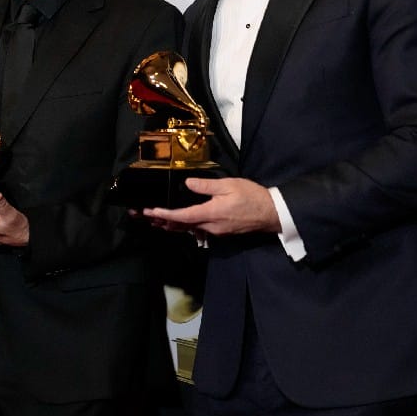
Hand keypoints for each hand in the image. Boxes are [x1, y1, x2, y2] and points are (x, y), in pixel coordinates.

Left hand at [142, 176, 279, 235]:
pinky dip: (185, 226)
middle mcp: (211, 226)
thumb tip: (188, 183)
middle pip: (182, 225)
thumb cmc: (252, 197)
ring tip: (156, 220)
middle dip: (162, 221)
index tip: (150, 211)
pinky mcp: (221, 231)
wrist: (272, 213)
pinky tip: (179, 222)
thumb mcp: (229, 185)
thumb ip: (206, 186)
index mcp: (211, 213)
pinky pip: (198, 230)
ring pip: (189, 229)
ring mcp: (216, 231)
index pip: (182, 216)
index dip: (164, 214)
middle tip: (144, 216)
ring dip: (172, 224)